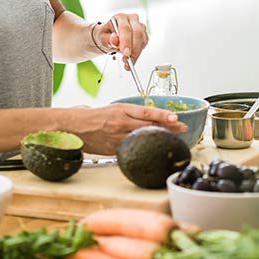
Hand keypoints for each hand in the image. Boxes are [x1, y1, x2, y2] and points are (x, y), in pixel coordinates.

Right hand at [70, 104, 186, 155]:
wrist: (76, 127)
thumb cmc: (95, 117)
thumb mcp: (114, 109)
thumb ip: (132, 114)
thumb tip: (152, 118)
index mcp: (121, 110)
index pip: (146, 112)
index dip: (163, 115)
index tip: (176, 117)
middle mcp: (121, 123)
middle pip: (149, 126)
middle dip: (168, 127)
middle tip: (183, 128)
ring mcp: (118, 138)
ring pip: (143, 138)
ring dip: (160, 138)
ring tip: (174, 138)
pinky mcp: (114, 149)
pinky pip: (132, 149)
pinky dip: (144, 148)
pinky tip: (153, 149)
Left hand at [95, 12, 147, 67]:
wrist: (109, 36)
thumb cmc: (106, 35)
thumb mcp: (102, 37)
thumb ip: (108, 39)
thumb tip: (114, 39)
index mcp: (120, 17)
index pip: (126, 28)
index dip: (126, 41)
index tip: (125, 53)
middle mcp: (132, 19)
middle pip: (137, 33)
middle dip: (133, 48)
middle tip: (127, 60)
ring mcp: (140, 26)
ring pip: (142, 40)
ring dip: (136, 53)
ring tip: (127, 62)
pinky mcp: (144, 35)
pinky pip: (144, 45)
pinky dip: (138, 54)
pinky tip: (130, 59)